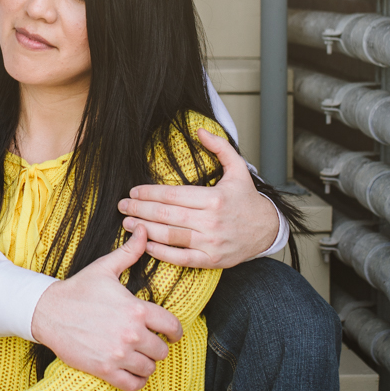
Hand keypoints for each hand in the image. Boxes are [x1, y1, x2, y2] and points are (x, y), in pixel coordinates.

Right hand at [29, 226, 181, 390]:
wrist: (48, 311)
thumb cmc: (79, 289)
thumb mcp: (105, 268)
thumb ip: (130, 252)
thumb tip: (144, 230)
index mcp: (136, 309)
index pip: (172, 327)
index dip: (174, 331)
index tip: (170, 333)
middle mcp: (131, 333)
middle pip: (161, 350)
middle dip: (157, 347)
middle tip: (147, 342)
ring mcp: (118, 354)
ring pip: (149, 368)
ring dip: (146, 363)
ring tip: (137, 356)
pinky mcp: (105, 370)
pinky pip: (133, 384)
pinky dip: (136, 380)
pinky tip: (130, 371)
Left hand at [118, 127, 280, 268]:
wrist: (267, 229)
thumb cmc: (248, 199)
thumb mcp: (238, 168)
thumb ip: (219, 146)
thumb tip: (199, 130)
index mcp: (214, 198)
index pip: (172, 195)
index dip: (149, 193)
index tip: (133, 191)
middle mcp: (211, 221)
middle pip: (166, 215)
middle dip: (139, 210)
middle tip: (122, 206)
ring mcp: (210, 243)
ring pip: (169, 236)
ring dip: (144, 230)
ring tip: (126, 223)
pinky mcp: (211, 260)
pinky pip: (180, 258)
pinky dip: (160, 252)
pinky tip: (145, 244)